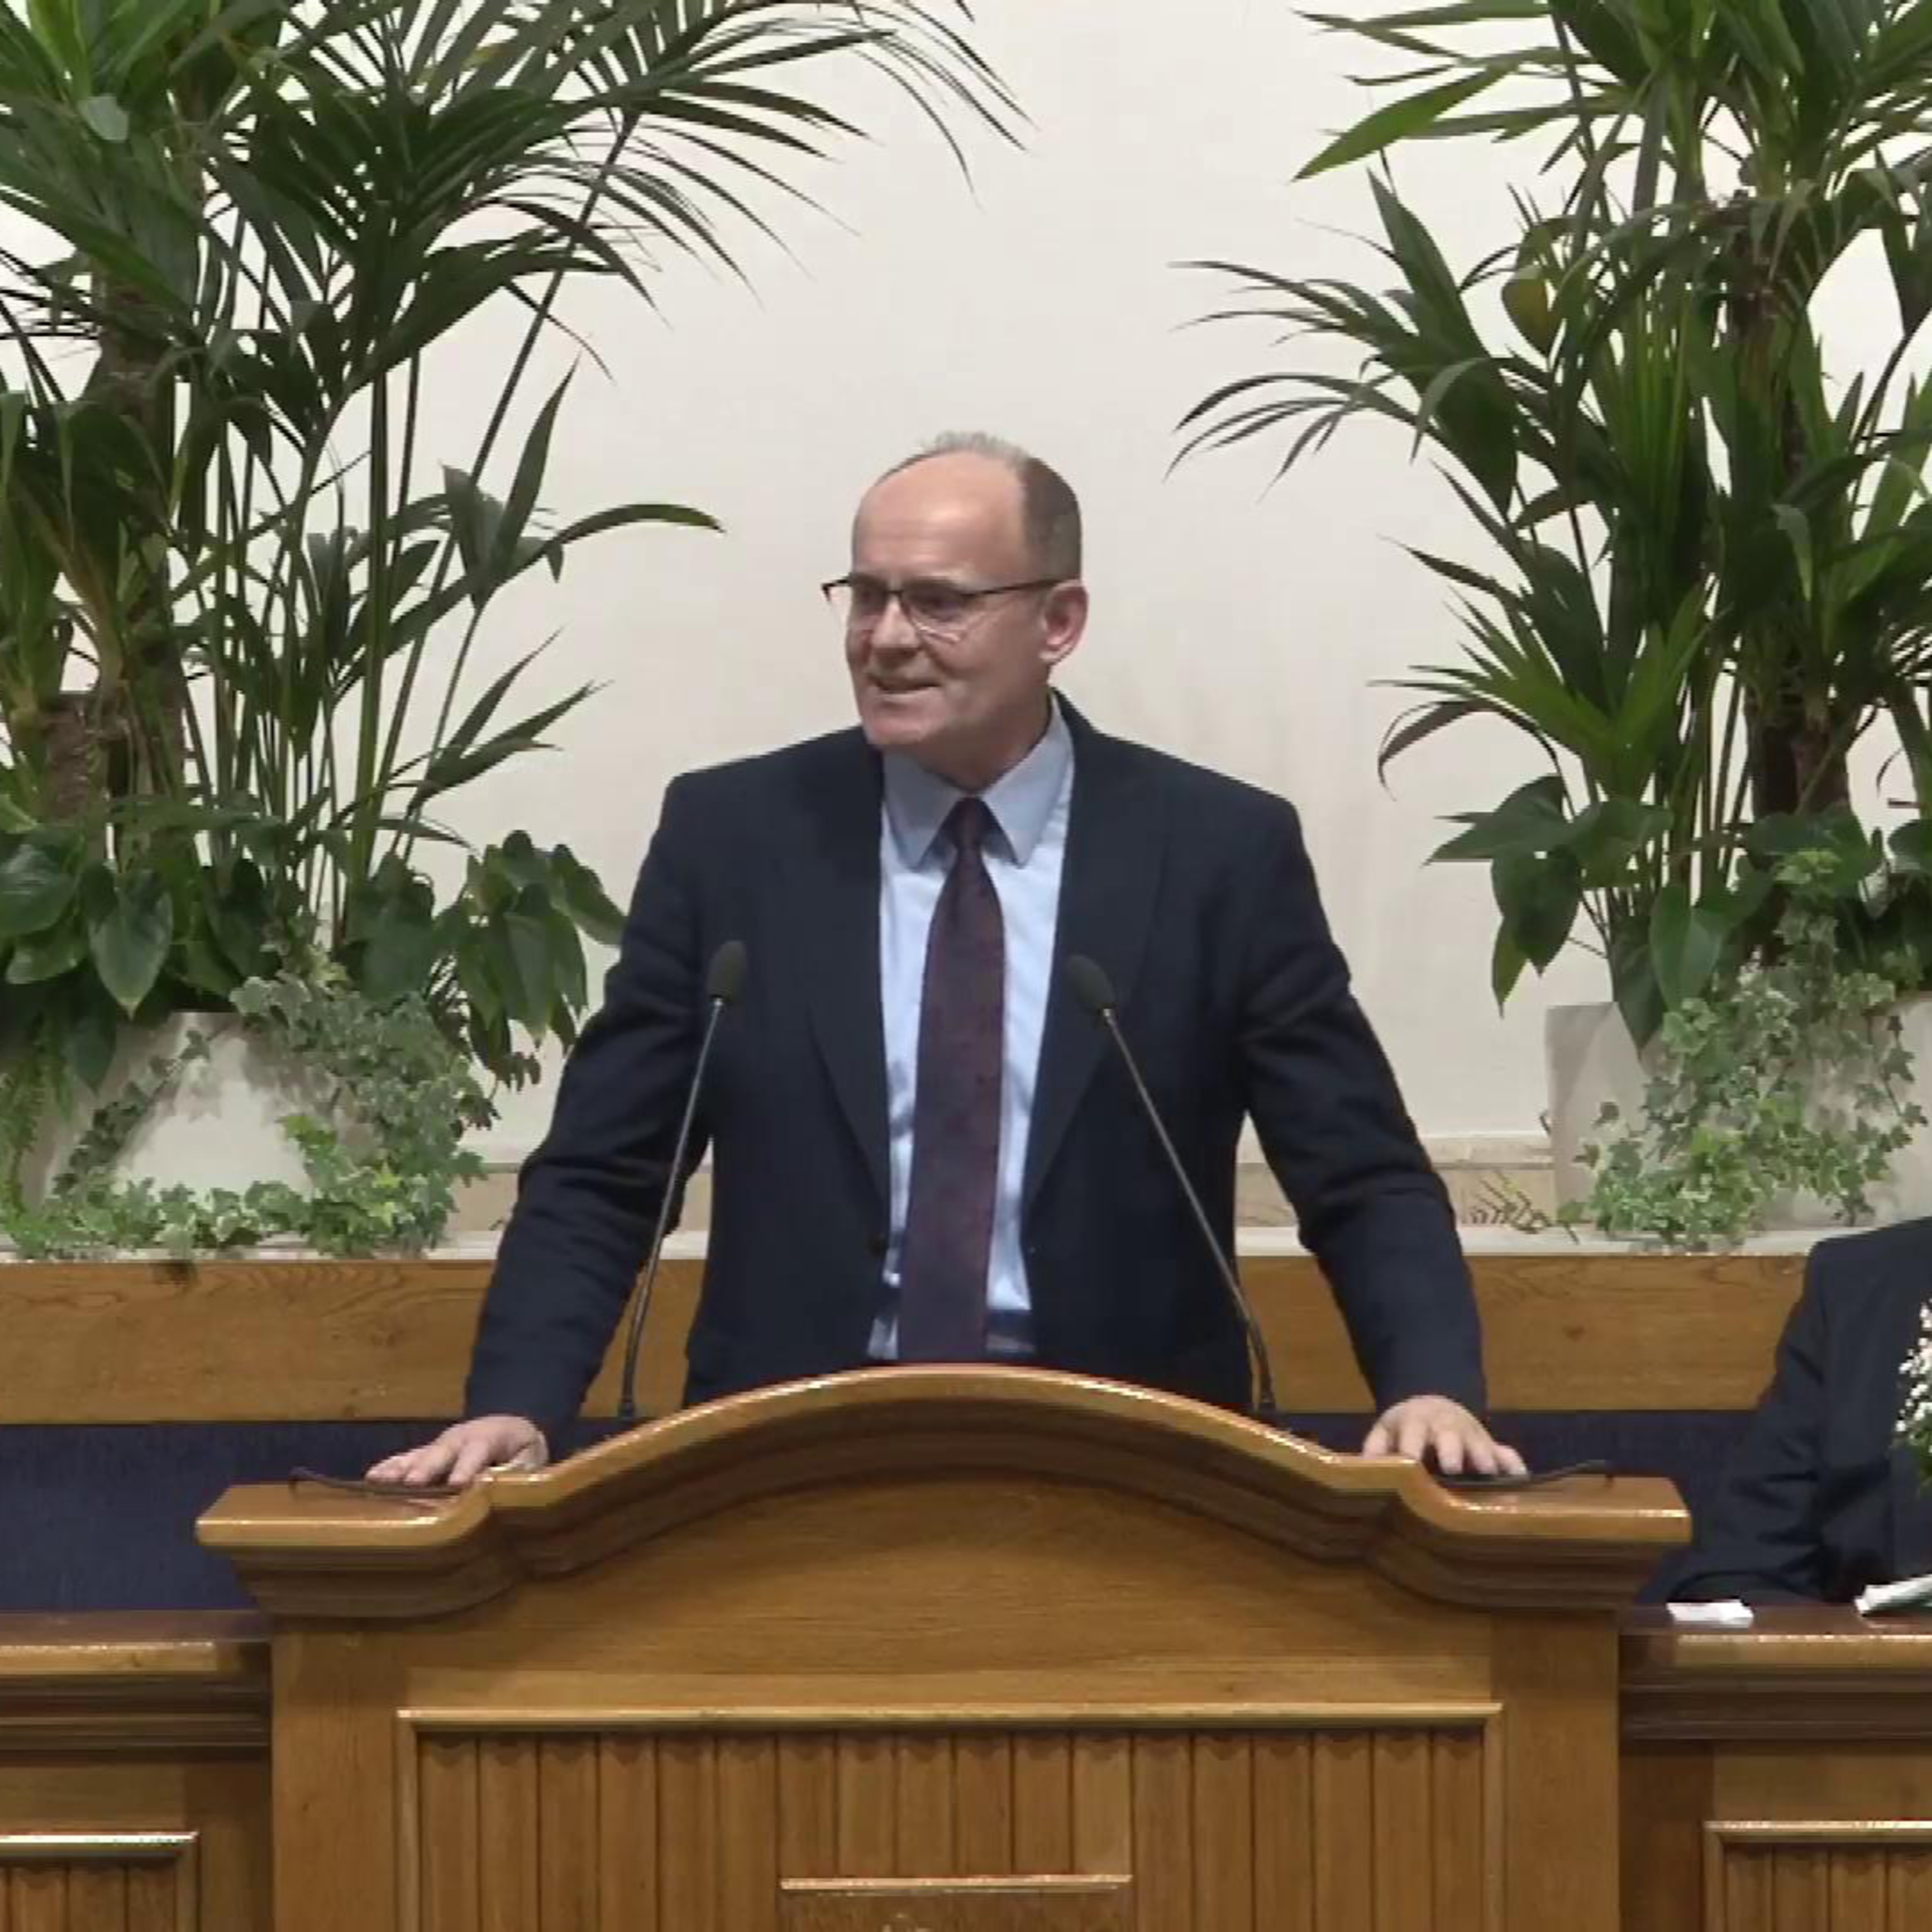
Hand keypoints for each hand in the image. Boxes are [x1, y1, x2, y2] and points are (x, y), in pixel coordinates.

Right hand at [366, 1416, 547, 1489]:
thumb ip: (516, 1472)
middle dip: (427, 1467)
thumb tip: (497, 1485)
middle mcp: (460, 1438)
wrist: (510, 1431)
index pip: (479, 1450)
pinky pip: (406, 1459)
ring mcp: (440, 1445)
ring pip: (419, 1455)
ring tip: (377, 1481)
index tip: (458, 1483)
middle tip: (412, 1483)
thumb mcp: (530, 1459)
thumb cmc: (521, 1451)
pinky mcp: (427, 1454)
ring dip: (399, 1468)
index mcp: (490, 1436)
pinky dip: (389, 1467)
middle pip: (442, 1452)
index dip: (468, 1466)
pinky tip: (370, 1478)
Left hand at [1362, 1396, 1526, 1478]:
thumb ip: (1373, 1449)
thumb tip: (1359, 1472)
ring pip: (1482, 1445)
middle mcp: (1447, 1427)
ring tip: (1489, 1480)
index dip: (1410, 1447)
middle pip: (1451, 1436)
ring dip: (1486, 1461)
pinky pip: (1509, 1456)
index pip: (1412, 1432)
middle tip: (1453, 1469)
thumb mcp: (1384, 1431)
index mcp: (1416, 1422)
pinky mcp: (1493, 1446)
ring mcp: (1473, 1435)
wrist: (1434, 1405)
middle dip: (1452, 1451)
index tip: (1409, 1463)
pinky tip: (1521, 1484)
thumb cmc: (1405, 1428)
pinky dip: (1515, 1468)